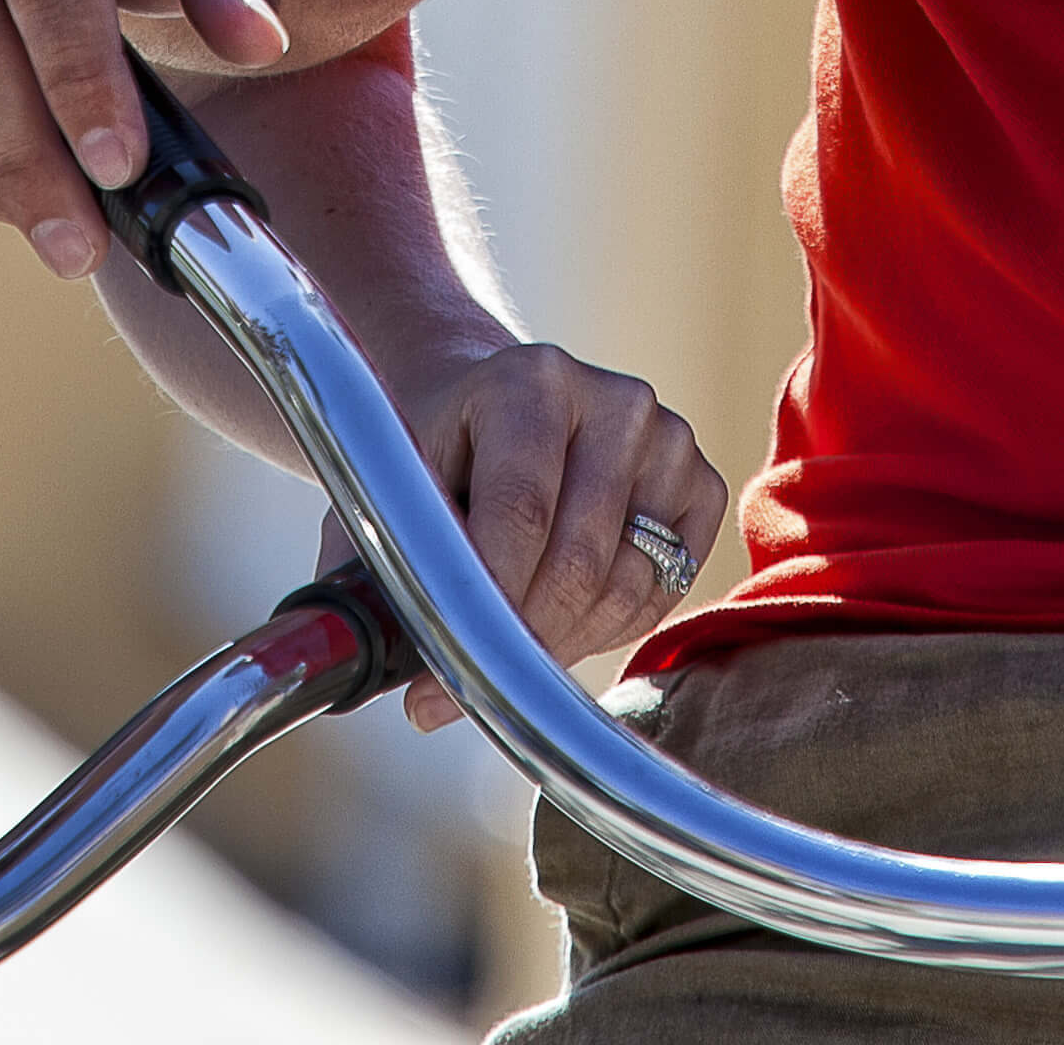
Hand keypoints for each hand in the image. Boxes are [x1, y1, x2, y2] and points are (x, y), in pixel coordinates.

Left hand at [357, 333, 726, 726]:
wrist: (487, 408)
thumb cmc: (429, 456)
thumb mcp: (384, 491)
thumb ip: (370, 570)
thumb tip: (361, 668)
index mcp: (529, 381)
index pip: (521, 512)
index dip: (484, 602)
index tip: (441, 668)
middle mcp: (613, 399)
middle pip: (579, 561)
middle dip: (519, 639)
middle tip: (465, 682)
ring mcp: (668, 439)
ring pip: (625, 587)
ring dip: (560, 640)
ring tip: (507, 640)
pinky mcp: (701, 483)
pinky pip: (662, 592)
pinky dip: (610, 626)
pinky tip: (561, 610)